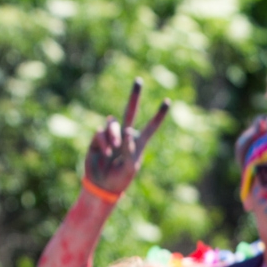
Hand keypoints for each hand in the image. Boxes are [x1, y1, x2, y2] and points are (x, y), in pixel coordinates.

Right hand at [83, 78, 170, 198]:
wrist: (102, 185)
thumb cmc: (120, 178)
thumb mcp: (130, 167)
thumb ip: (130, 149)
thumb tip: (126, 130)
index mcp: (138, 142)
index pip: (150, 126)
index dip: (159, 115)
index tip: (168, 101)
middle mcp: (125, 135)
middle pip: (130, 111)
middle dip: (134, 96)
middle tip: (139, 81)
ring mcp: (111, 135)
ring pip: (112, 123)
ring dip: (113, 135)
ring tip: (113, 150)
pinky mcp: (98, 138)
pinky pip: (100, 132)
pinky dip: (104, 142)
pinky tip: (106, 153)